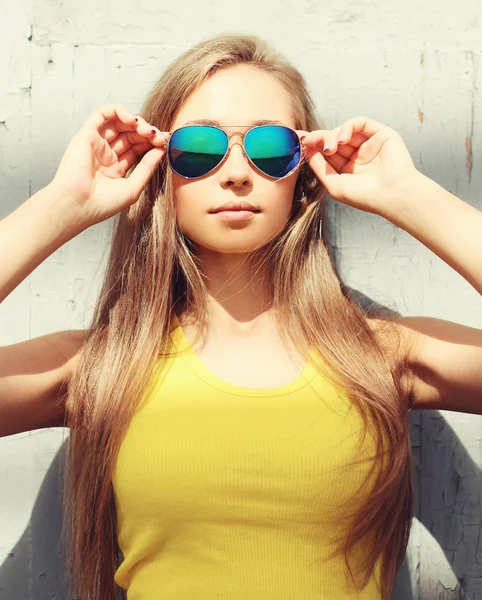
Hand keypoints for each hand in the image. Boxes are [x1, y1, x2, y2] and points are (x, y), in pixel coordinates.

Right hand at [50, 104, 168, 228]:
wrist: (79, 205)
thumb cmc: (102, 203)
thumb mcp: (133, 187)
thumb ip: (147, 167)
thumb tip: (161, 150)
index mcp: (115, 168)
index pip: (137, 148)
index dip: (152, 143)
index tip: (166, 143)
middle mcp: (105, 154)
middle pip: (130, 134)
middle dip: (147, 133)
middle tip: (160, 137)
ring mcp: (96, 144)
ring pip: (119, 123)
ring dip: (137, 122)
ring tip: (148, 130)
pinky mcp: (86, 134)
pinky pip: (102, 114)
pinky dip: (118, 111)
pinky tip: (133, 121)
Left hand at [299, 117, 419, 216]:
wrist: (391, 195)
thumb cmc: (365, 196)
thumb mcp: (334, 184)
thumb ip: (319, 167)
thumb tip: (307, 150)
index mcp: (348, 169)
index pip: (327, 153)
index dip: (313, 146)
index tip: (299, 141)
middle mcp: (358, 156)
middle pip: (333, 140)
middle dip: (319, 139)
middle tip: (308, 140)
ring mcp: (369, 145)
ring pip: (344, 131)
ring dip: (332, 135)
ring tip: (330, 147)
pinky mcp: (381, 134)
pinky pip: (360, 123)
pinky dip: (347, 127)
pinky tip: (342, 139)